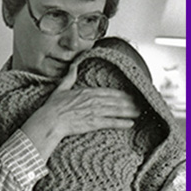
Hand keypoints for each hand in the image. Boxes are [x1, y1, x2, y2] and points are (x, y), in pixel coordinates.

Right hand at [22, 60, 139, 160]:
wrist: (49, 120)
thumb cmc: (53, 106)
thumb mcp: (61, 88)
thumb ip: (70, 77)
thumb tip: (73, 66)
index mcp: (86, 92)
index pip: (109, 92)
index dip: (122, 94)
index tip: (131, 95)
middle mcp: (92, 101)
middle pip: (116, 101)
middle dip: (130, 102)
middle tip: (141, 104)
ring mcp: (94, 112)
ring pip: (116, 110)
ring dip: (129, 111)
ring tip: (139, 113)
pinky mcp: (93, 123)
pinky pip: (110, 122)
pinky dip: (121, 123)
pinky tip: (130, 124)